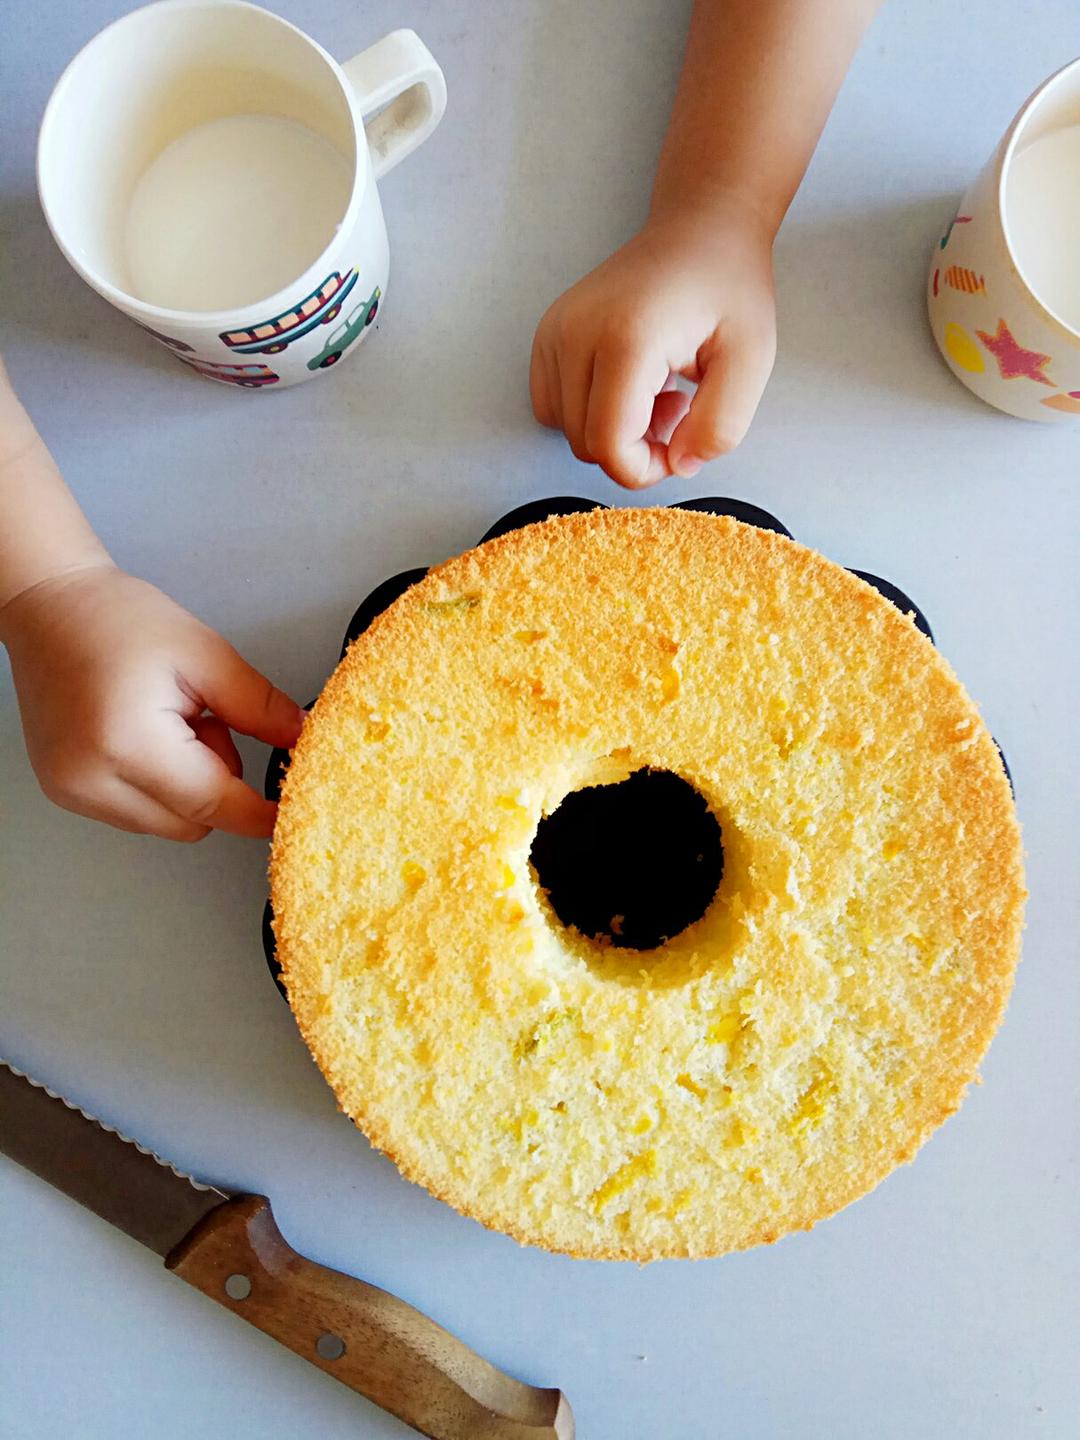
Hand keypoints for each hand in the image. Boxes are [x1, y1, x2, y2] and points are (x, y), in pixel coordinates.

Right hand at [1, 564, 304, 840]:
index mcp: (129, 744)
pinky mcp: (66, 793)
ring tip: (167, 725)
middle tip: (204, 722)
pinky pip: (137, 814)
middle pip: (193, 824)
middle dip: (217, 784)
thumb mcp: (206, 655)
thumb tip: (301, 740)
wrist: (51, 607)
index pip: (214, 804)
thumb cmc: (117, 620)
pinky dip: (157, 788)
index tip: (293, 808)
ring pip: (167, 825)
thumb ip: (259, 706)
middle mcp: (92, 779)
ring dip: (185, 788)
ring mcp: (73, 791)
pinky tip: (144, 739)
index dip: (260, 812)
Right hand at [530, 202, 776, 488]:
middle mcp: (576, 333)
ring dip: (613, 430)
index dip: (645, 469)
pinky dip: (588, 414)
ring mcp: (554, 332)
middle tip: (677, 408)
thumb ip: (721, 427)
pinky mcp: (546, 336)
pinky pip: (552, 409)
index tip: (681, 446)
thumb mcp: (752, 360)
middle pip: (587, 445)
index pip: (609, 446)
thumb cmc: (728, 290)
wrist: (700, 231)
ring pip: (568, 432)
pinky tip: (627, 386)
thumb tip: (679, 465)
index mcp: (627, 339)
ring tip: (655, 391)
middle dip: (634, 448)